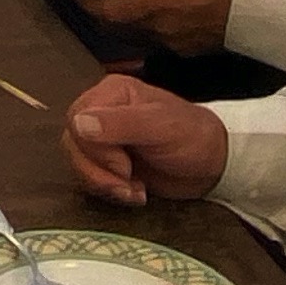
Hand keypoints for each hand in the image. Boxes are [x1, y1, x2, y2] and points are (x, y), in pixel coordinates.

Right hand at [63, 74, 227, 204]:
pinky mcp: (107, 162)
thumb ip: (121, 123)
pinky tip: (135, 191)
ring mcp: (103, 138)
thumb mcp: (161, 127)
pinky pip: (89, 177)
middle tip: (130, 181)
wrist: (213, 165)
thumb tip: (78, 124)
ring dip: (104, 184)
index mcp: (112, 93)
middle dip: (99, 171)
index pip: (76, 119)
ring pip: (77, 163)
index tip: (125, 165)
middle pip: (72, 143)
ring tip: (135, 190)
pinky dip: (109, 190)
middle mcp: (102, 112)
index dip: (95, 149)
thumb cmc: (193, 138)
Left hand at [78, 0, 244, 54]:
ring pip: (136, 34)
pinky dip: (146, 26)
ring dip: (125, 20)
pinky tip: (155, 11)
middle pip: (118, 26)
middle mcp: (159, 28)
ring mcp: (173, 43)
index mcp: (157, 1)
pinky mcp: (188, 50)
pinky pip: (156, 39)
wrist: (267, 12)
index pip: (109, 9)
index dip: (89, 2)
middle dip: (103, 11)